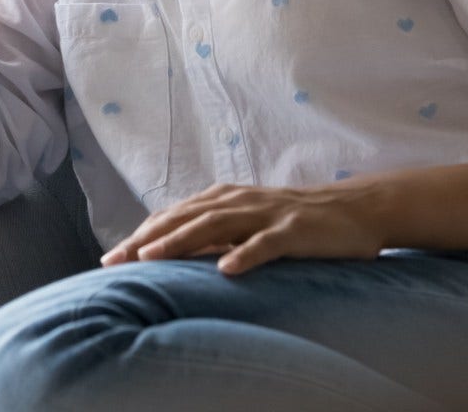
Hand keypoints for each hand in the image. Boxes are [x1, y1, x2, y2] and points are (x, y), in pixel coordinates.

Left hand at [98, 182, 387, 275]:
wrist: (356, 209)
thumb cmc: (298, 221)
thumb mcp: (250, 222)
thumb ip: (216, 233)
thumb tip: (175, 253)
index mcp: (226, 198)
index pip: (175, 215)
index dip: (142, 235)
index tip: (112, 258)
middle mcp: (240, 201)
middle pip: (185, 218)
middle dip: (147, 238)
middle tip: (116, 261)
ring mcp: (267, 214)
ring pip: (216, 225)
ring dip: (181, 241)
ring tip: (152, 258)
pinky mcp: (294, 230)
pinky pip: (265, 243)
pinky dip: (244, 254)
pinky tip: (226, 269)